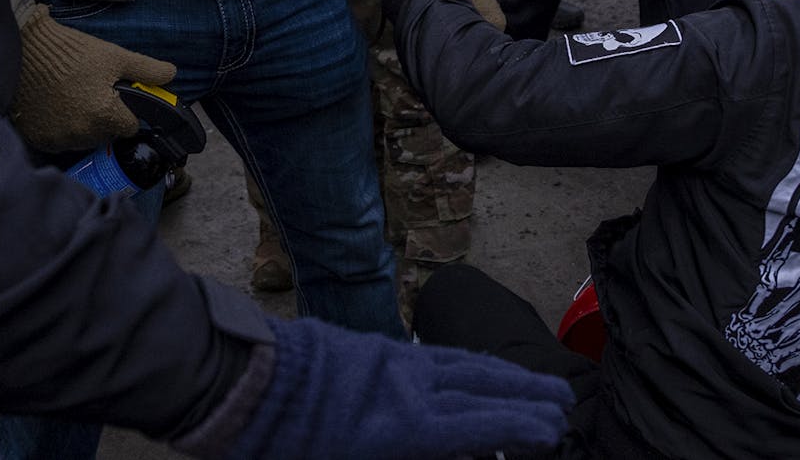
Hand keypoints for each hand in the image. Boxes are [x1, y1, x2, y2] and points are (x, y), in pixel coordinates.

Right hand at [11, 4, 176, 151]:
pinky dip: (59, 128)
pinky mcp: (38, 139)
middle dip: (104, 118)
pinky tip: (54, 106)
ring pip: (82, 140)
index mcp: (105, 116)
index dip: (126, 110)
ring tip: (71, 96)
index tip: (114, 97)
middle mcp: (83, 133)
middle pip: (106, 135)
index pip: (130, 127)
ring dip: (82, 125)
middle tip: (90, 92)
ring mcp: (58, 139)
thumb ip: (146, 70)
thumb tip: (171, 74)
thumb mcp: (115, 57)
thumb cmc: (71, 52)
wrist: (25, 49)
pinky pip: (58, 141)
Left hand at [218, 317, 574, 459]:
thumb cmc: (281, 448)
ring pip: (460, 365)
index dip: (521, 429)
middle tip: (564, 405)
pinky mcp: (373, 349)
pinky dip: (466, 361)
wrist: (235, 384)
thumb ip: (411, 456)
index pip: (479, 426)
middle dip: (526, 398)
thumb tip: (449, 447)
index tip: (554, 431)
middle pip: (480, 389)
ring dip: (502, 375)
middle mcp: (406, 387)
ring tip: (535, 384)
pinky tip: (473, 367)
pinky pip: (434, 355)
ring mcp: (391, 363)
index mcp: (402, 427)